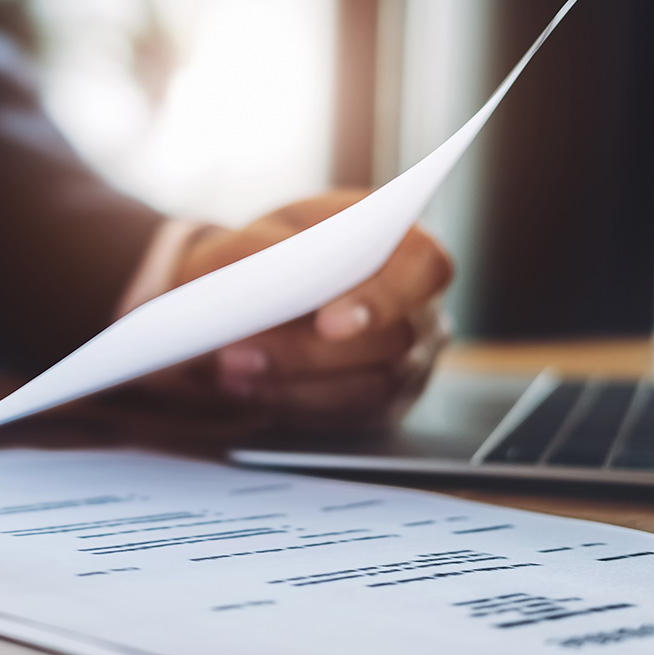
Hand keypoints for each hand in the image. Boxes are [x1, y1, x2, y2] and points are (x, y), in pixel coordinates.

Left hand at [149, 190, 452, 430]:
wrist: (255, 293)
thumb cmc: (270, 253)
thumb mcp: (257, 236)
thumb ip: (259, 249)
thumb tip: (261, 282)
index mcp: (407, 248)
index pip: (423, 268)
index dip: (382, 298)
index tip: (328, 324)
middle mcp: (419, 309)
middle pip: (391, 341)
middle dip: (309, 353)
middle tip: (238, 354)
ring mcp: (408, 364)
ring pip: (368, 390)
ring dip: (292, 385)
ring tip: (229, 372)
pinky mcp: (381, 406)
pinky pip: (347, 418)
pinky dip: (291, 405)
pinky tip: (246, 389)